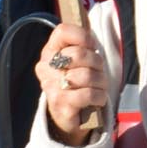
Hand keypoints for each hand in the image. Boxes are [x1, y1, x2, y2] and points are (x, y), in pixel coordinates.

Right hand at [35, 21, 108, 146]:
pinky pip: (88, 94)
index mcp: (50, 52)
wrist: (69, 117)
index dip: (83, 37)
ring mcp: (51, 86)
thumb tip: (89, 31)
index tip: (92, 47)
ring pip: (86, 75)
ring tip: (98, 87)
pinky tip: (97, 99)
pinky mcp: (61, 104)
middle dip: (97, 63)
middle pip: (78, 54)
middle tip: (97, 72)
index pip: (62, 31)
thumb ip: (82, 46)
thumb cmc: (78, 84)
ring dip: (100, 82)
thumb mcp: (80, 62)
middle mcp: (46, 67)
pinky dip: (99, 96)